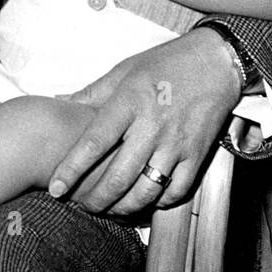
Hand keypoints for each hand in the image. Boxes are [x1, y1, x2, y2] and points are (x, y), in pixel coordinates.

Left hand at [47, 29, 240, 215]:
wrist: (215, 62)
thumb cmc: (165, 63)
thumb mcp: (124, 69)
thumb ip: (93, 92)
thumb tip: (61, 102)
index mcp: (129, 102)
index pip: (94, 142)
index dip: (72, 169)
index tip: (56, 188)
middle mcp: (152, 126)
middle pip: (118, 176)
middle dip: (95, 199)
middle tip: (80, 205)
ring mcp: (176, 143)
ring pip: (145, 191)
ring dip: (123, 207)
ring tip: (108, 209)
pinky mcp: (197, 155)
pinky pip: (175, 191)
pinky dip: (157, 203)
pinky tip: (144, 201)